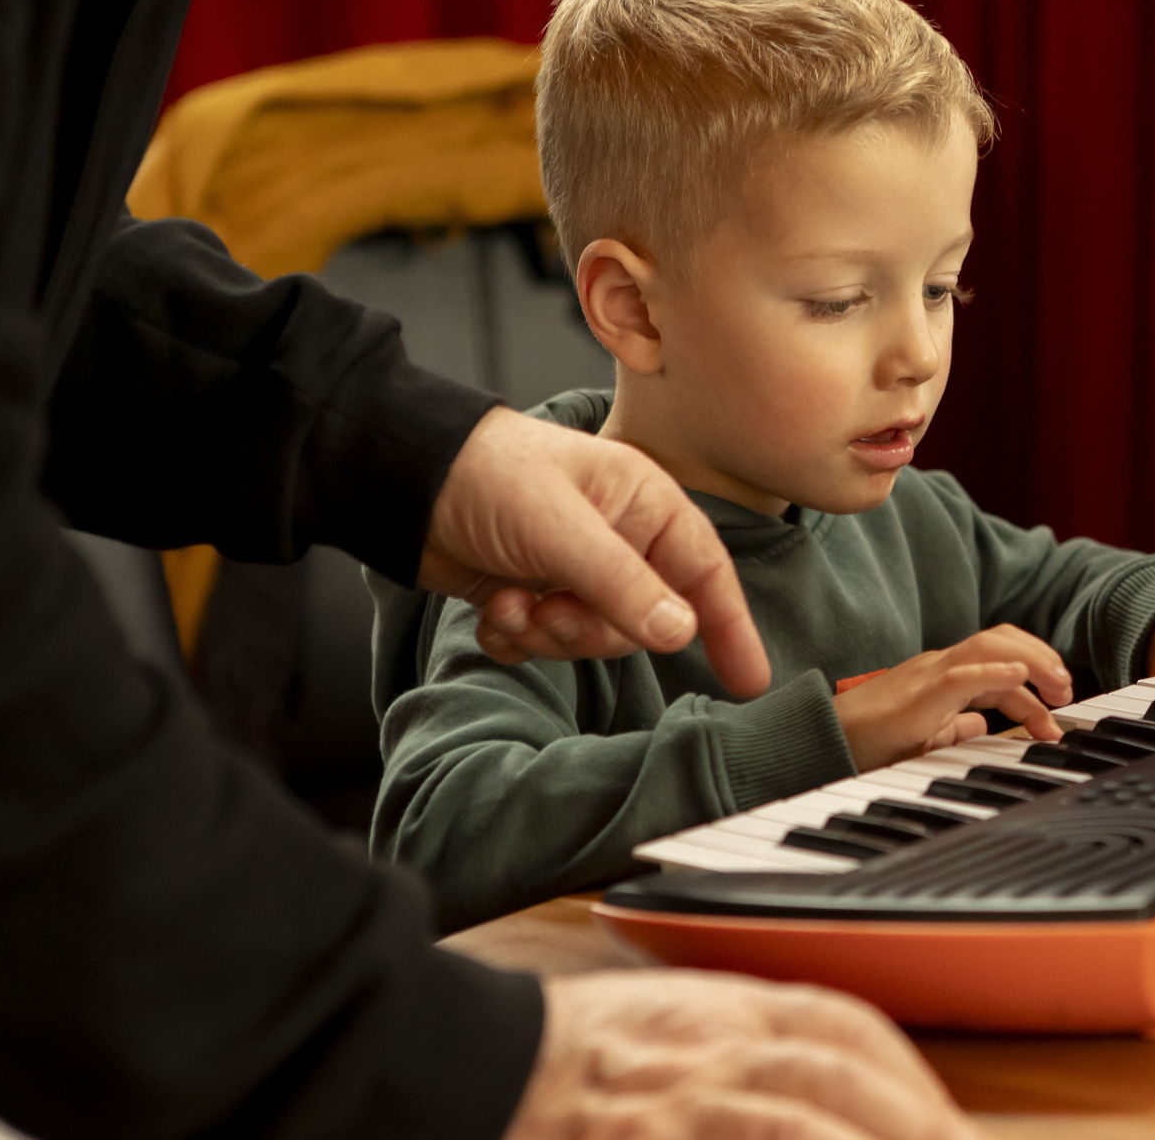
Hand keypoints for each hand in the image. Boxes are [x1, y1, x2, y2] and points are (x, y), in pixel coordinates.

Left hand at [419, 407, 769, 696]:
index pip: (707, 574)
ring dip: (548, 633)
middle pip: (643, 621)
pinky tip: (493, 608)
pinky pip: (545, 644)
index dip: (731, 628)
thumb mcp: (562, 529)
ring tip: (511, 600)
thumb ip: (624, 585)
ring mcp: (576, 569)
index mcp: (645, 506)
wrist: (403, 477)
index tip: (751, 680)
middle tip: (551, 610)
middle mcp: (620, 539)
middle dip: (593, 629)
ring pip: (591, 638)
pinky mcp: (534, 593)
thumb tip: (680, 634)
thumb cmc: (490, 474)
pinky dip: (517, 638)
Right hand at [507, 970, 981, 1139]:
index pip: (843, 1023)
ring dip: (873, 1137)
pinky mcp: (641, 1135)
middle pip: (837, 1074)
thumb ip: (747, 1046)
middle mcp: (707, 1045)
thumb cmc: (570, 1054)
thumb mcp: (671, 1024)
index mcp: (721, 1006)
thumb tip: (829, 1090)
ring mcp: (674, 1101)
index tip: (949, 1116)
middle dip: (917, 1120)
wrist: (461, 1057)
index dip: (908, 1073)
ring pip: (792, 1117)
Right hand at [834, 626, 1072, 769]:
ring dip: (1031, 662)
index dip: (1035, 687)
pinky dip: (994, 672)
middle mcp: (940, 667)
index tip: (1056, 719)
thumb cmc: (868, 742)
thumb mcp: (925, 737)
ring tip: (1057, 688)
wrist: (823, 744)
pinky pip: (960, 674)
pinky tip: (1019, 676)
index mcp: (945, 678)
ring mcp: (928, 675)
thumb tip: (985, 728)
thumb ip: (955, 728)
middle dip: (1042, 660)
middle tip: (1067, 693)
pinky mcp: (917, 695)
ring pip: (988, 647)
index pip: (1000, 664)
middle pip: (1000, 641)